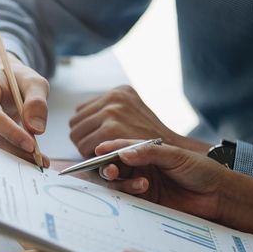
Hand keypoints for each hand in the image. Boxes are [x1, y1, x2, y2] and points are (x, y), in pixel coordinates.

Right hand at [0, 52, 50, 165]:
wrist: (1, 83)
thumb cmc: (17, 82)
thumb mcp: (33, 82)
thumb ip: (37, 101)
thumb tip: (36, 129)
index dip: (11, 133)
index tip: (32, 146)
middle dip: (15, 149)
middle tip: (38, 159)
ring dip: (12, 155)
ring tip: (35, 160)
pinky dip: (6, 155)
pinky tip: (23, 156)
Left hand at [68, 85, 209, 157]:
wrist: (177, 154)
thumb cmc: (152, 141)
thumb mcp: (134, 115)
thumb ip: (109, 112)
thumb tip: (74, 116)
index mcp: (120, 91)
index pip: (81, 112)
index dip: (87, 129)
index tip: (98, 139)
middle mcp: (115, 97)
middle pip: (75, 123)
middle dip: (84, 138)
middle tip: (99, 150)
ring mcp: (112, 111)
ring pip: (76, 135)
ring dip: (86, 148)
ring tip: (104, 155)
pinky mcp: (111, 129)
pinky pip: (84, 146)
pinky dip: (91, 156)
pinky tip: (106, 159)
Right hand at [96, 139, 228, 220]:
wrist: (218, 196)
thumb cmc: (201, 170)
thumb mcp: (176, 155)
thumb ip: (149, 152)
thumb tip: (123, 153)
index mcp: (146, 152)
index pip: (120, 148)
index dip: (107, 149)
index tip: (98, 151)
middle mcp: (140, 168)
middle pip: (113, 166)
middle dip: (107, 168)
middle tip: (111, 170)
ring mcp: (141, 185)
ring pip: (117, 183)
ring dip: (121, 182)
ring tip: (140, 183)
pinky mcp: (145, 203)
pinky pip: (127, 199)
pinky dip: (128, 194)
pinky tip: (142, 190)